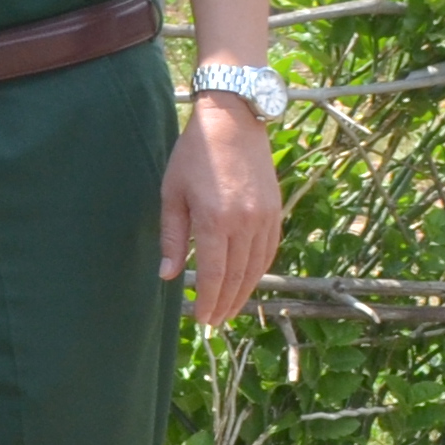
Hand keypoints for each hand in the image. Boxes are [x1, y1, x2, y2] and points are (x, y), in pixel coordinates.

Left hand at [158, 94, 281, 327]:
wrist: (232, 121)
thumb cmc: (193, 155)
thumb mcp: (172, 194)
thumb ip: (172, 237)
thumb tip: (168, 275)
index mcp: (215, 221)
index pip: (213, 273)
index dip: (208, 300)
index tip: (202, 319)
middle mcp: (245, 223)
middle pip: (237, 276)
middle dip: (226, 303)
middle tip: (215, 322)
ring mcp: (265, 218)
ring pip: (257, 267)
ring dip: (244, 292)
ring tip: (231, 309)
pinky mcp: (276, 211)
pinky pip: (269, 250)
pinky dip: (259, 270)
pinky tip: (248, 281)